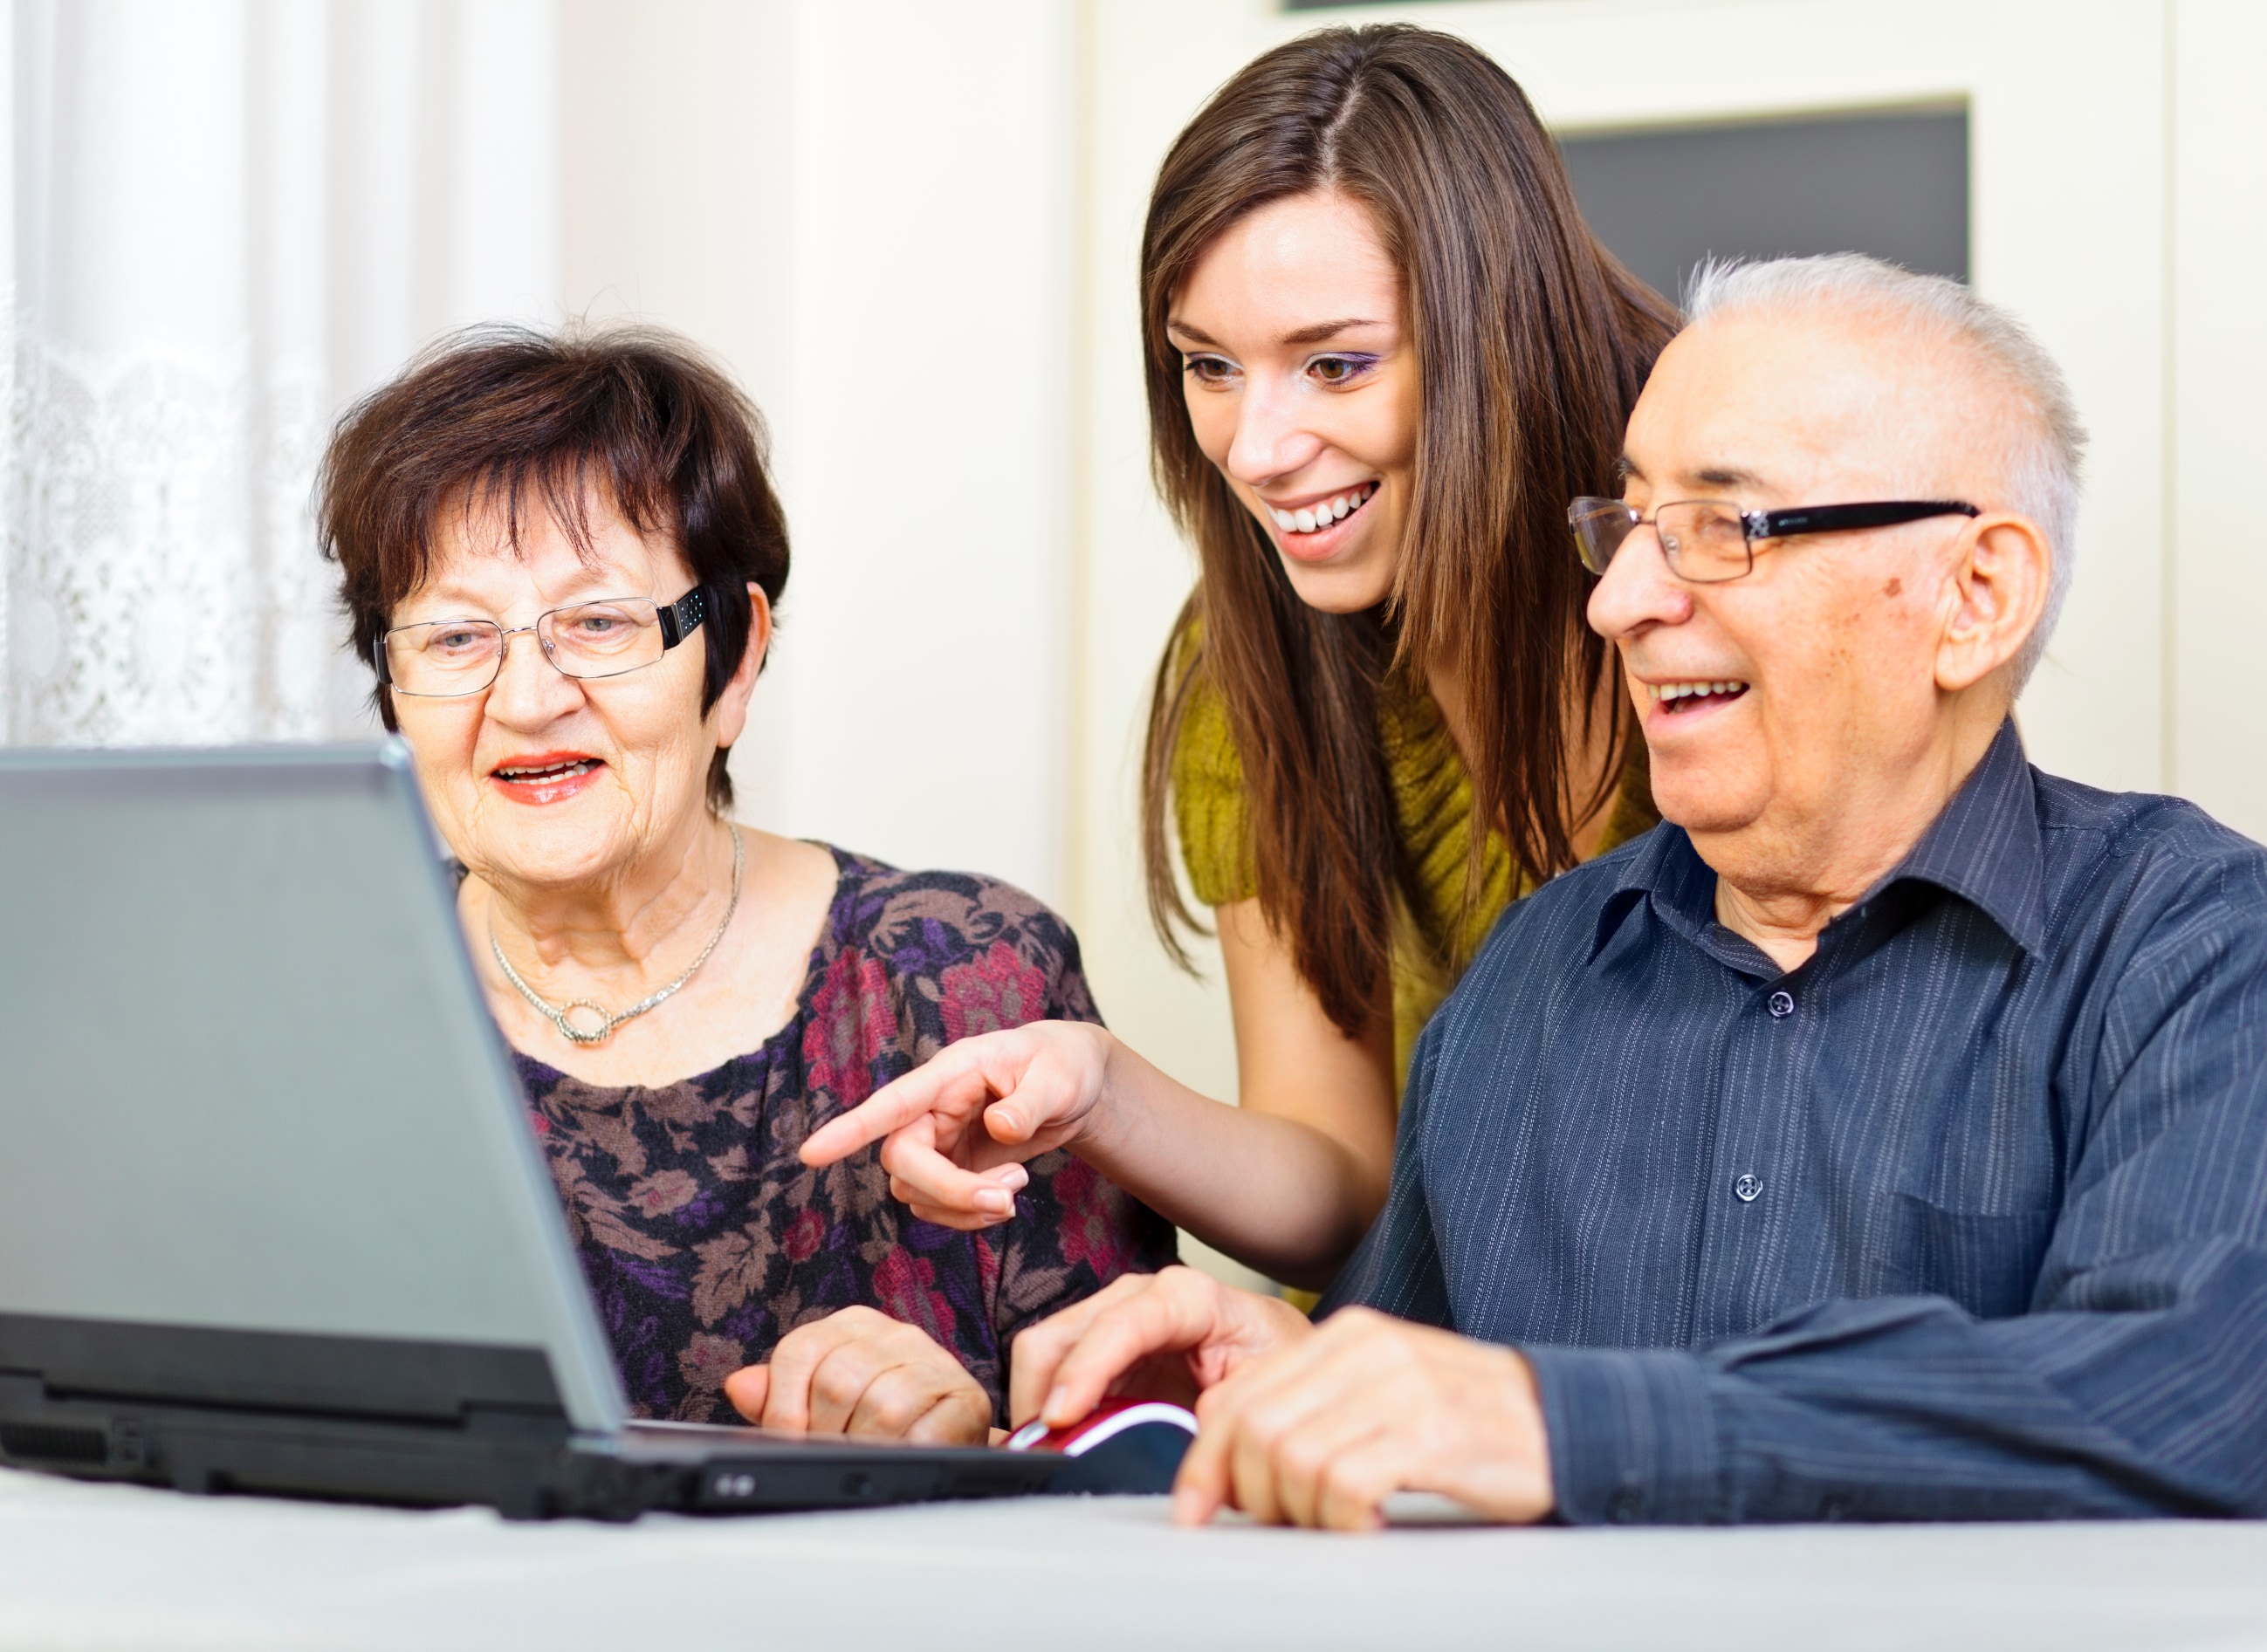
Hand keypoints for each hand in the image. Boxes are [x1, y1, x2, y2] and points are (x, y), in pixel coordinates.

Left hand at [721, 1307, 991, 1444]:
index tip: (788, 1436)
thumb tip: (740, 1385)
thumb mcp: (819, 1406)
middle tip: (831, 1451)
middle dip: (824, 1431)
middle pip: (836, 1380)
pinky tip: (900, 1453)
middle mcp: (895, 1334)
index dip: (784, 1404)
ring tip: (866, 1453)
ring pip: (879, 1406)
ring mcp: (934, 1363)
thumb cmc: (873, 1422)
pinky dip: (903, 1452)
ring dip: (864, 1444)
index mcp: (853, 1325)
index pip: (801, 1349)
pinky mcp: (965, 1398)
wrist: (945, 1440)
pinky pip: (923, 1430)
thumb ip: (778, 1396)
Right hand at [798, 1021, 1114, 1229]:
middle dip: (949, 1191)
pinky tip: (1004, 1201)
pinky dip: (968, 1217)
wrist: (1075, 1085)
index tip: (810, 1154)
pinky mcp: (949, 1167)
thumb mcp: (1058, 1078)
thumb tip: (1000, 1129)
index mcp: (951, 1073)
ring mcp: (937, 1140)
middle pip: (902, 1161)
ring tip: (1016, 1192)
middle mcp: (932, 1107)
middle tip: (1008, 1200)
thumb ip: (1029, 1104)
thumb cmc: (1062, 1065)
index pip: (893, 1102)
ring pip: (916, 1191)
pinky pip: (936, 1206)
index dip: (851, 1128)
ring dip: (964, 1208)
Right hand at [1008, 1265, 1314, 1429]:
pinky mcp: (1100, 1348)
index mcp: (1188, 1298)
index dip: (1084, 1370)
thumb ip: (1220, 1410)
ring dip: (1034, 1408)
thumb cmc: (1275, 1364)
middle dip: (1039, 1397)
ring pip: (1042, 1354)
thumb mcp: (1262, 1388)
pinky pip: (1050, 1375)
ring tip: (1046, 1459)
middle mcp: (1140, 1296)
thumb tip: (1170, 1439)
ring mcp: (1113, 1317)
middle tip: (1043, 1459)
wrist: (1281, 1353)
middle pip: (1058, 1336)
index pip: (1119, 1325)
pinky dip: (1042, 1411)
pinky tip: (1054, 1446)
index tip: (1060, 1418)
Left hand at [1170, 1306, 1555, 1530]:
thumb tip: (1227, 1451)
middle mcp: (1367, 1350)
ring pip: (1292, 1459)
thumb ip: (1312, 1405)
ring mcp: (1401, 1389)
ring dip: (1298, 1512)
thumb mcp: (1381, 1392)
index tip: (1198, 1512)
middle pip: (1254, 1430)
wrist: (1566, 1421)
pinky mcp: (1433, 1434)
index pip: (1237, 1397)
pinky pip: (1346, 1486)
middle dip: (1248, 1494)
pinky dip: (1343, 1520)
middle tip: (1280, 1525)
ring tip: (1335, 1522)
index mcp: (1346, 1336)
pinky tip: (1369, 1525)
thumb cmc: (1464, 1421)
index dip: (1204, 1463)